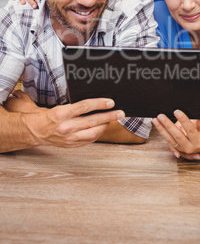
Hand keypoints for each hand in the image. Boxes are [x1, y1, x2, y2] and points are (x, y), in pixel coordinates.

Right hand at [6, 91, 124, 147]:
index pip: (84, 107)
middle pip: (92, 121)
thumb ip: (75, 104)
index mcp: (61, 114)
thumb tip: (93, 98)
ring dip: (106, 125)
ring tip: (114, 119)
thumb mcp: (58, 105)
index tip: (110, 102)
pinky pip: (89, 140)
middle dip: (109, 116)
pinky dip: (98, 133)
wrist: (35, 131)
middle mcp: (66, 127)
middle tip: (120, 112)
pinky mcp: (71, 145)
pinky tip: (104, 127)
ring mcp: (69, 138)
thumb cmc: (48, 116)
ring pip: (93, 133)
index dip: (99, 104)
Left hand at [152, 109, 199, 159]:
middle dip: (168, 125)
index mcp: (198, 141)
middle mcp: (189, 147)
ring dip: (161, 128)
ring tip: (155, 119)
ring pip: (169, 138)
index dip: (184, 120)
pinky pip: (167, 138)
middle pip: (177, 135)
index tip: (177, 111)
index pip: (190, 130)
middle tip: (161, 115)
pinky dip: (161, 130)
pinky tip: (156, 123)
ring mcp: (181, 148)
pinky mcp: (175, 147)